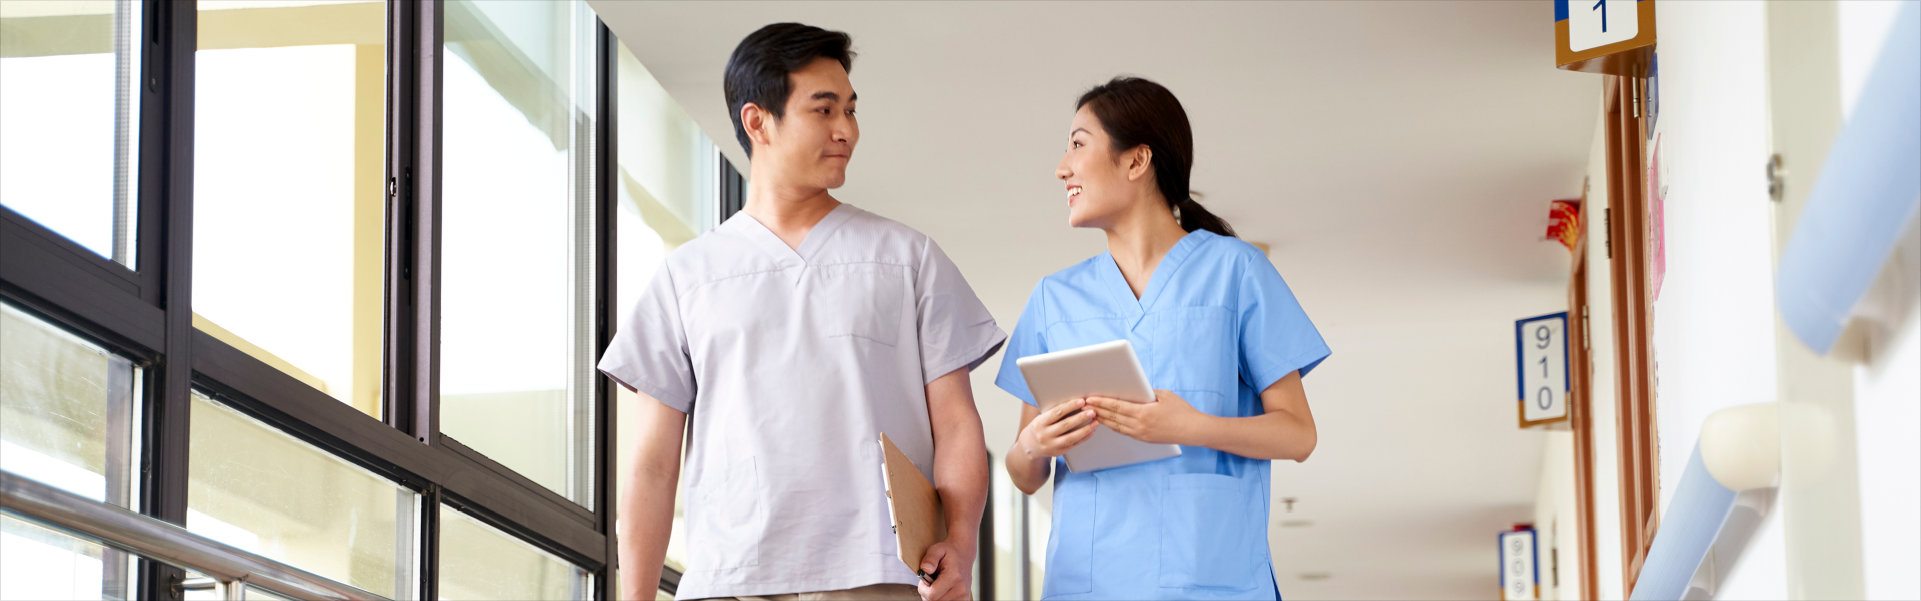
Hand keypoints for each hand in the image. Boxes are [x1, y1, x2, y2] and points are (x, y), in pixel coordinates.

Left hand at [916, 538, 974, 600]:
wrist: (963, 555)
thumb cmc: (948, 553)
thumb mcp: (936, 549)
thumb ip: (930, 558)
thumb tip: (925, 570)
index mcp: (954, 577)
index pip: (932, 595)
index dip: (923, 589)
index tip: (924, 581)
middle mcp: (961, 590)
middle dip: (927, 594)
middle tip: (930, 582)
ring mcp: (964, 597)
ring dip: (934, 597)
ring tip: (937, 585)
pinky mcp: (964, 600)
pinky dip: (941, 599)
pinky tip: (943, 590)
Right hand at [1016, 399, 1098, 459]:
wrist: (1029, 446)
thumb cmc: (1039, 427)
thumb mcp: (1042, 418)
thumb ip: (1054, 413)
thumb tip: (1074, 403)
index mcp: (1040, 422)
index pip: (1057, 413)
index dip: (1070, 406)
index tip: (1082, 401)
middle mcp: (1045, 435)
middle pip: (1065, 425)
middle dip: (1080, 418)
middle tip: (1092, 411)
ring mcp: (1051, 445)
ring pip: (1071, 437)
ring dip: (1085, 429)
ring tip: (1095, 422)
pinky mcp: (1058, 452)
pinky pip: (1073, 445)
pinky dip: (1083, 438)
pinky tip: (1091, 432)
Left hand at [1086, 389, 1204, 444]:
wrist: (1193, 430)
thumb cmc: (1181, 410)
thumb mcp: (1164, 395)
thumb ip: (1146, 393)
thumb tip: (1132, 389)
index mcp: (1144, 413)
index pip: (1117, 407)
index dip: (1101, 402)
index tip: (1090, 398)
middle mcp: (1139, 426)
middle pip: (1112, 417)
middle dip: (1097, 410)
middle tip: (1083, 404)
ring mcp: (1140, 434)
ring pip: (1115, 426)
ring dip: (1102, 419)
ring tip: (1090, 412)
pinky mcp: (1143, 438)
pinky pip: (1123, 431)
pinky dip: (1112, 425)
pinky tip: (1106, 421)